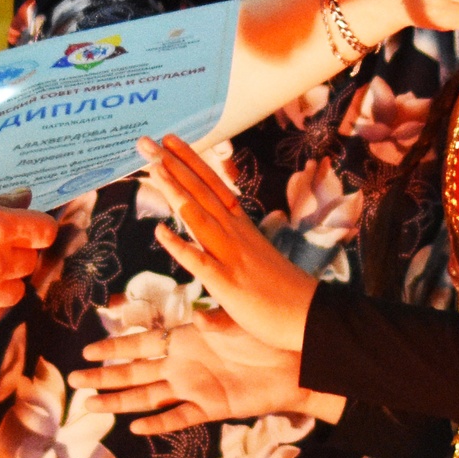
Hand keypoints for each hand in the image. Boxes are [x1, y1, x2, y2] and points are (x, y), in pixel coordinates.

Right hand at [68, 309, 339, 435]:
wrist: (294, 364)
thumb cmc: (264, 335)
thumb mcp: (234, 322)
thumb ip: (212, 321)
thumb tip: (195, 318)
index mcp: (185, 339)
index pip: (140, 343)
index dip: (114, 346)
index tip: (88, 347)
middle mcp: (182, 365)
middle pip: (134, 373)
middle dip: (104, 376)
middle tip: (74, 380)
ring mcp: (193, 388)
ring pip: (147, 397)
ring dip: (120, 401)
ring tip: (91, 406)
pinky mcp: (210, 408)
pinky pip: (178, 418)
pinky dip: (158, 424)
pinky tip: (136, 428)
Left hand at [139, 135, 317, 349]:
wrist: (310, 316)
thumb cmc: (282, 293)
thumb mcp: (251, 263)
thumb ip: (227, 253)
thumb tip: (211, 248)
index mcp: (241, 227)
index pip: (212, 187)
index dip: (190, 163)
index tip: (170, 141)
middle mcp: (236, 235)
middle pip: (201, 193)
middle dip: (174, 166)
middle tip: (148, 142)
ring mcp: (232, 257)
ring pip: (199, 218)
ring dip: (176, 192)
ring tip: (154, 167)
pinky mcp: (228, 284)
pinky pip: (200, 263)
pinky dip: (180, 246)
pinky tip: (159, 231)